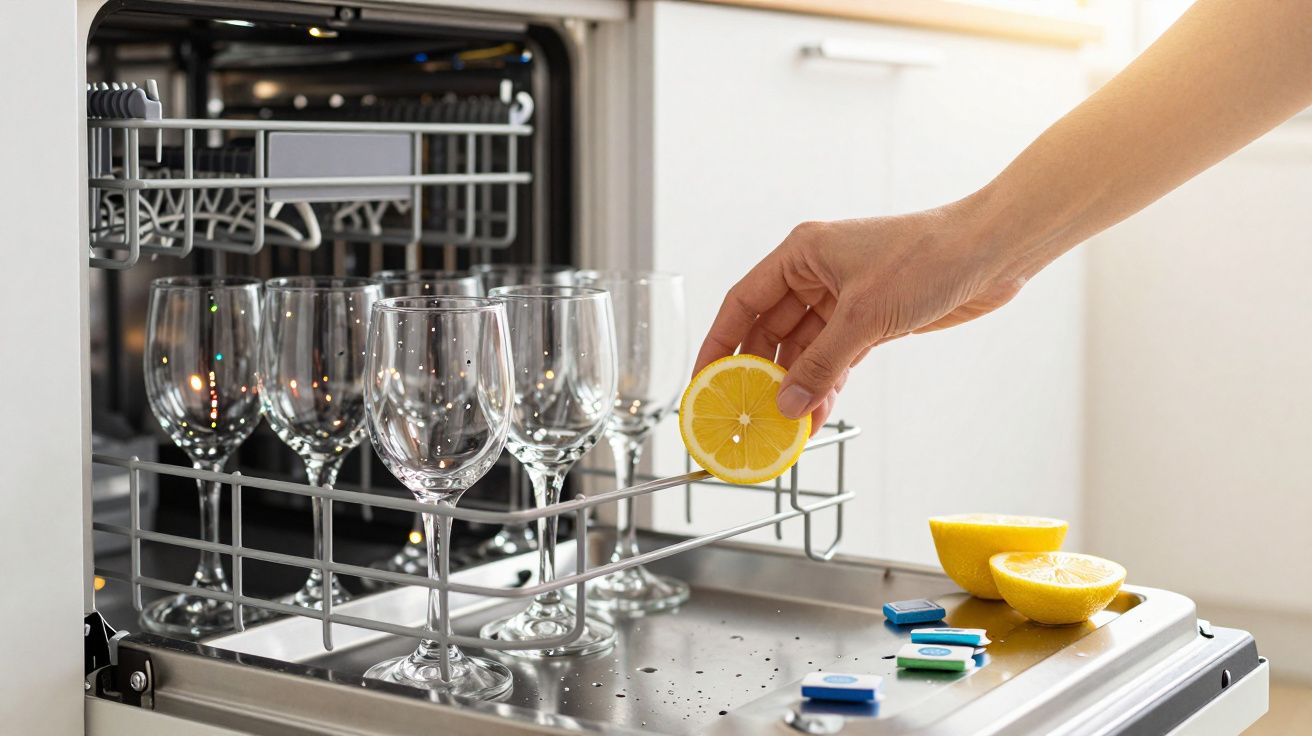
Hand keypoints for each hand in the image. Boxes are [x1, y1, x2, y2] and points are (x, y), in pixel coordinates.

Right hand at [693, 198, 1036, 429]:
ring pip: (804, 350)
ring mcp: (844, 298)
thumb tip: (787, 404)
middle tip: (744, 413)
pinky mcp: (871, 320)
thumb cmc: (929, 257)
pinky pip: (834, 358)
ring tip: (783, 425)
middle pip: (769, 331)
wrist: (991, 252)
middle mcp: (816, 274)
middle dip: (758, 374)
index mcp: (802, 254)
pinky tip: (817, 413)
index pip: (743, 303)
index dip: (718, 343)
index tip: (703, 381)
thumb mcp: (864, 315)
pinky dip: (825, 384)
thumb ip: (822, 364)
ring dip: (795, 386)